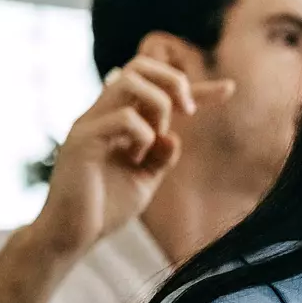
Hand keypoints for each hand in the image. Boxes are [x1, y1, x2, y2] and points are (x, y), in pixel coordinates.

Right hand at [31, 50, 233, 259]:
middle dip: (174, 81)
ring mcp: (89, 123)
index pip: (157, 89)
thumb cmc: (104, 208)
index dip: (195, 87)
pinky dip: (143, 134)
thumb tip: (174, 136)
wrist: (72, 236)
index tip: (229, 89)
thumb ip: (162, 156)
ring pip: (129, 80)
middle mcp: (101, 114)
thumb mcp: (145, 179)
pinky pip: (123, 117)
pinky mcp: (82, 140)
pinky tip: (137, 157)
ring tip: (157, 138)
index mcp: (118, 120)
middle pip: (139, 66)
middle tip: (189, 112)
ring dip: (158, 105)